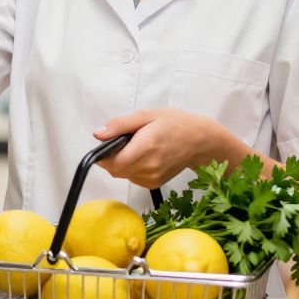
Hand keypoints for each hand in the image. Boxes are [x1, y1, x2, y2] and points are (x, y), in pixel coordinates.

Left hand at [92, 109, 237, 188]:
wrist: (200, 141)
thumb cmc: (175, 124)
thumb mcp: (146, 115)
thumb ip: (120, 125)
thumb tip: (98, 134)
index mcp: (146, 146)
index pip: (113, 162)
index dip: (103, 155)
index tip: (106, 144)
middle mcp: (149, 166)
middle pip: (115, 170)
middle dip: (112, 157)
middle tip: (123, 141)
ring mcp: (152, 177)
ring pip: (123, 175)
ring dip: (122, 162)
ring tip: (137, 147)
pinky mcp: (154, 184)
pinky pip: (132, 178)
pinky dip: (131, 168)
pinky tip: (143, 156)